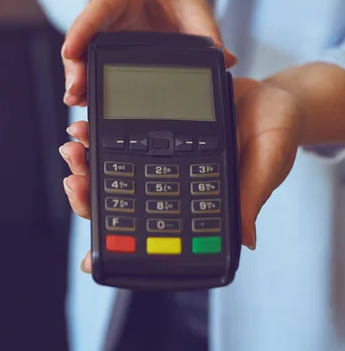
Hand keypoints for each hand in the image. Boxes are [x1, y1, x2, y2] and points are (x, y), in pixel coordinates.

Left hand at [59, 77, 303, 271]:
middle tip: (75, 182)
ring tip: (73, 148)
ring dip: (89, 163)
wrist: (274, 95)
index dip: (124, 245)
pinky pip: (125, 134)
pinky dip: (102, 133)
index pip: (155, 231)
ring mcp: (165, 156)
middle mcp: (175, 181)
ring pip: (117, 168)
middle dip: (92, 196)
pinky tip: (85, 127)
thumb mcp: (268, 163)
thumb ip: (251, 196)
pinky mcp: (160, 127)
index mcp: (196, 200)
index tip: (93, 255)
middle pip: (124, 200)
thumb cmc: (277, 134)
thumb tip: (245, 239)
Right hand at [61, 0, 236, 105]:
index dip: (83, 28)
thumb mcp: (193, 6)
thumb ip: (207, 31)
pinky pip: (92, 63)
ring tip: (78, 101)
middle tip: (75, 91)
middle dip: (76, 65)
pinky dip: (89, 82)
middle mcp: (104, 10)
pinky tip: (87, 101)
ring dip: (79, 78)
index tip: (71, 50)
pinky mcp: (103, 46)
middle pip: (83, 36)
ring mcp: (101, 29)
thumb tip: (227, 59)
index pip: (99, 7)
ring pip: (82, 53)